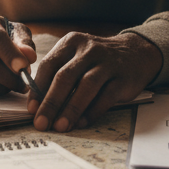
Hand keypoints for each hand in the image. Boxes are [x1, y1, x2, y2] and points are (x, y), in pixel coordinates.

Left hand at [29, 32, 161, 132]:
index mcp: (72, 42)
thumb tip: (38, 104)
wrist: (136, 53)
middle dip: (51, 102)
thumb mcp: (77, 56)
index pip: (49, 64)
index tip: (32, 109)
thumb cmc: (97, 60)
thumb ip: (58, 73)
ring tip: (60, 126)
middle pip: (65, 76)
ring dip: (71, 109)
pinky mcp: (122, 78)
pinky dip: (92, 112)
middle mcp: (89, 49)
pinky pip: (106, 97)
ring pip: (86, 86)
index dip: (38, 88)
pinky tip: (82, 123)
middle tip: (41, 122)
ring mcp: (107, 63)